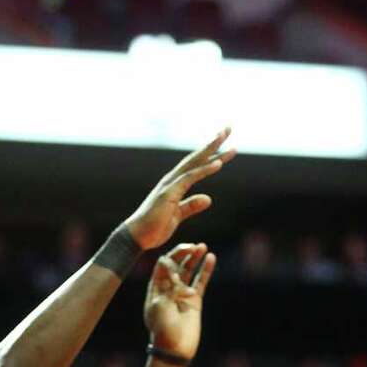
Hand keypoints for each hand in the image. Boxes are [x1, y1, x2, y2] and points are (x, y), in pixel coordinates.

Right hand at [123, 127, 235, 251]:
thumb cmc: (154, 227)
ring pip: (194, 163)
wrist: (137, 237)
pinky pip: (190, 178)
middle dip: (213, 143)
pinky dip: (204, 170)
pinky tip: (218, 163)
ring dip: (210, 150)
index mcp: (175, 184)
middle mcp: (173, 179)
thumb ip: (191, 206)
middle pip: (197, 157)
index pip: (197, 165)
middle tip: (228, 128)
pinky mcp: (170, 193)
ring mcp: (171, 184)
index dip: (213, 154)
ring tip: (223, 136)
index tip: (229, 146)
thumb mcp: (178, 216)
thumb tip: (208, 199)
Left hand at [144, 242, 216, 360]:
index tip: (175, 261)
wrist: (175, 349)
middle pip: (176, 266)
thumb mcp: (160, 305)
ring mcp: (182, 294)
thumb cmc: (163, 328)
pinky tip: (211, 258)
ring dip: (195, 258)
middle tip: (192, 246)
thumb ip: (167, 285)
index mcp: (155, 289)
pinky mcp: (195, 301)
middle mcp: (168, 288)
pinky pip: (201, 282)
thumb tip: (171, 266)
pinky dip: (206, 270)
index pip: (162, 267)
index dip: (169, 259)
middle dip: (183, 254)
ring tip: (202, 246)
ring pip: (189, 271)